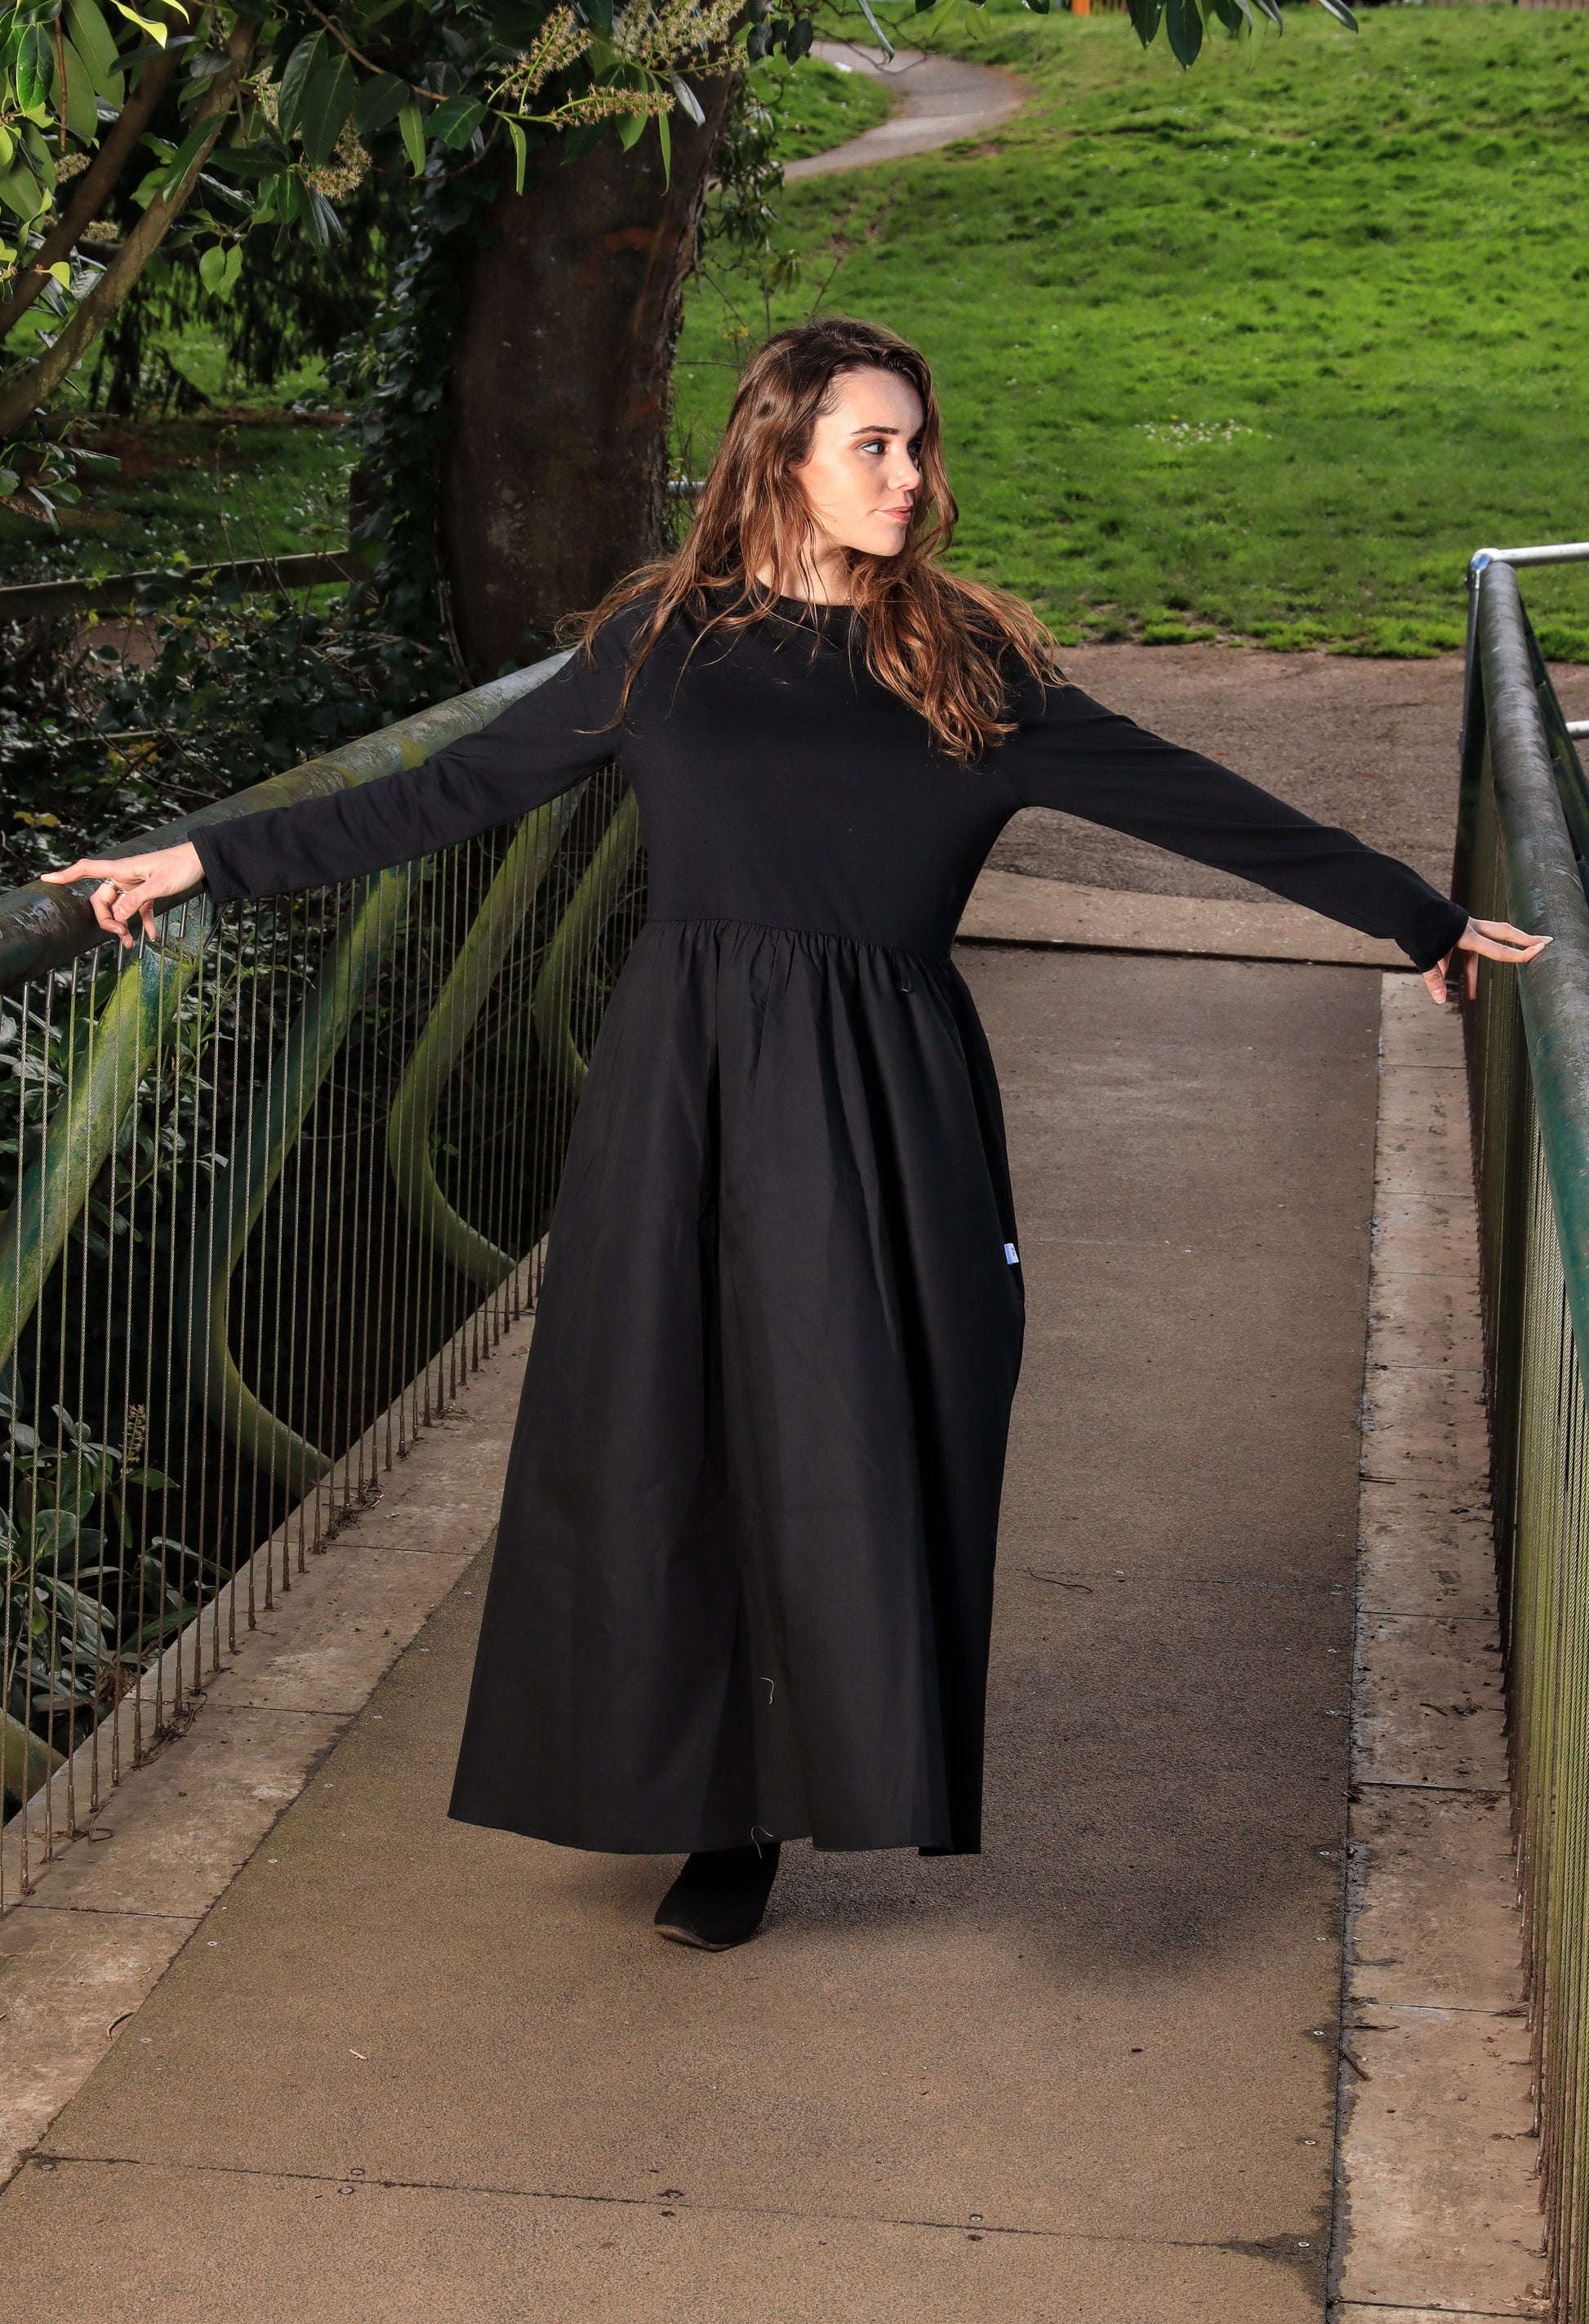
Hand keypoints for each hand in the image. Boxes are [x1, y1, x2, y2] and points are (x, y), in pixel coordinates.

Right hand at [39, 843, 204, 951]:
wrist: (202, 861)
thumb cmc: (181, 866)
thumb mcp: (159, 885)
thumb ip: (136, 900)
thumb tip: (116, 916)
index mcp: (122, 869)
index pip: (87, 869)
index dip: (66, 874)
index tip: (47, 879)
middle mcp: (124, 876)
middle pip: (102, 899)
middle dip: (107, 920)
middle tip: (121, 935)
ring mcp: (135, 884)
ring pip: (120, 908)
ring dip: (123, 926)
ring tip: (132, 944)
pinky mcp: (148, 891)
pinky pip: (138, 909)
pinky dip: (143, 923)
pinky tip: (151, 937)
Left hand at [1423, 915, 1550, 1005]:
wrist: (1403, 905)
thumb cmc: (1415, 928)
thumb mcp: (1424, 954)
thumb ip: (1434, 977)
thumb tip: (1440, 1001)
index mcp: (1467, 934)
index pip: (1499, 949)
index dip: (1520, 953)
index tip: (1541, 950)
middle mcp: (1469, 928)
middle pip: (1503, 933)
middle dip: (1524, 940)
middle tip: (1545, 942)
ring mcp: (1462, 926)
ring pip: (1478, 948)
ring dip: (1472, 973)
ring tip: (1469, 994)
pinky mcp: (1452, 927)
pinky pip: (1456, 950)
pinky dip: (1450, 964)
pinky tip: (1442, 978)